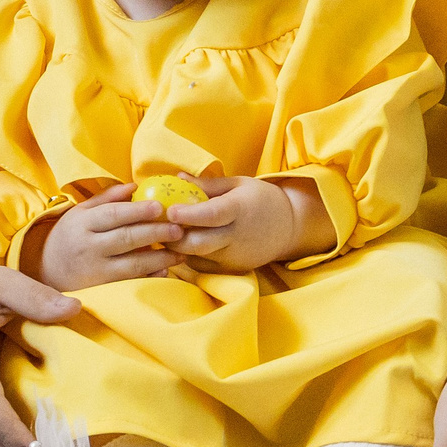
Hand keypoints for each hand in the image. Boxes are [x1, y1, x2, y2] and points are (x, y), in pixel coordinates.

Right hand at [20, 185, 183, 290]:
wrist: (44, 271)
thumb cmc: (69, 236)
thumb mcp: (80, 213)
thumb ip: (106, 198)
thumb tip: (135, 185)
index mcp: (83, 223)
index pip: (113, 215)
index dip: (137, 210)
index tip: (160, 206)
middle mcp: (88, 247)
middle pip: (126, 238)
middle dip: (155, 233)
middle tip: (178, 229)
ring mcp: (95, 272)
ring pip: (132, 265)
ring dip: (159, 258)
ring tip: (181, 251)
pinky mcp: (101, 290)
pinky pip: (129, 284)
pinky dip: (149, 278)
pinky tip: (165, 271)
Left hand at [162, 175, 329, 271]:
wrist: (289, 228)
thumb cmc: (260, 200)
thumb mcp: (238, 184)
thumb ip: (207, 184)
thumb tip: (176, 177)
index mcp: (240, 209)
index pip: (212, 215)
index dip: (189, 215)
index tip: (170, 210)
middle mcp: (237, 236)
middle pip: (199, 243)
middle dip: (174, 237)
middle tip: (157, 225)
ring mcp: (235, 257)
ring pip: (197, 257)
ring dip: (178, 248)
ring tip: (164, 234)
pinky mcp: (232, 269)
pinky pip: (203, 265)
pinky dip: (189, 256)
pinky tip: (182, 244)